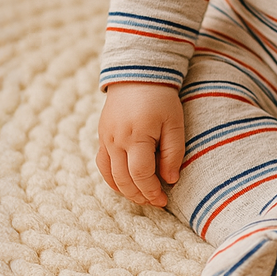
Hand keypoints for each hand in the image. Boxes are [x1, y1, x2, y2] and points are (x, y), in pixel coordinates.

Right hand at [97, 82, 184, 206]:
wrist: (138, 74)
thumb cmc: (161, 98)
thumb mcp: (175, 122)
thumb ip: (173, 152)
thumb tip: (170, 180)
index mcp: (136, 136)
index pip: (141, 175)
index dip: (152, 191)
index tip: (164, 200)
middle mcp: (115, 140)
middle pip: (123, 180)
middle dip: (140, 195)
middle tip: (156, 202)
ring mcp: (105, 139)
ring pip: (110, 176)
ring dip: (126, 191)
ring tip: (143, 196)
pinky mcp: (101, 136)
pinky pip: (102, 165)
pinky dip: (112, 179)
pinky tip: (126, 184)